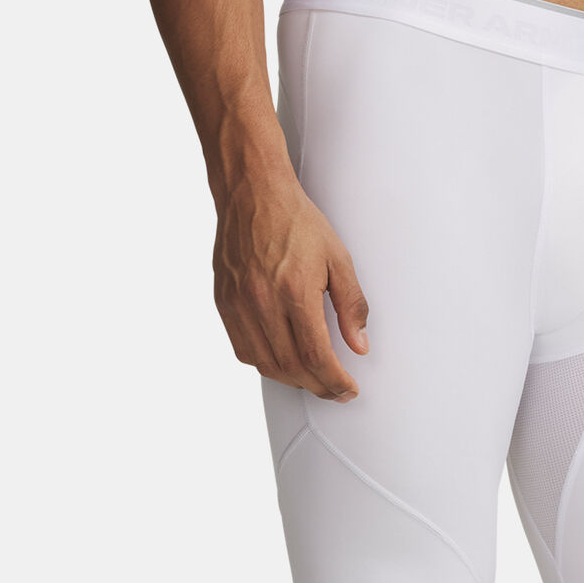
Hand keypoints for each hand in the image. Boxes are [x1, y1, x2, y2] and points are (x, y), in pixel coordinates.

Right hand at [213, 173, 368, 400]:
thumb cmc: (295, 221)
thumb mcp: (338, 258)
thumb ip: (351, 305)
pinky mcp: (224, 302)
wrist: (251, 192)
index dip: (335, 382)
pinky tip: (283, 362)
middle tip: (335, 390)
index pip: (316, 357)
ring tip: (313, 379)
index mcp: (294, 291)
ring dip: (293, 380)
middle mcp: (262, 301)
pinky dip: (266, 365)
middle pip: (292, 367)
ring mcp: (238, 304)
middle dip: (318, 386)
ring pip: (266, 365)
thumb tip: (359, 345)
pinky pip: (244, 350)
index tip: (348, 390)